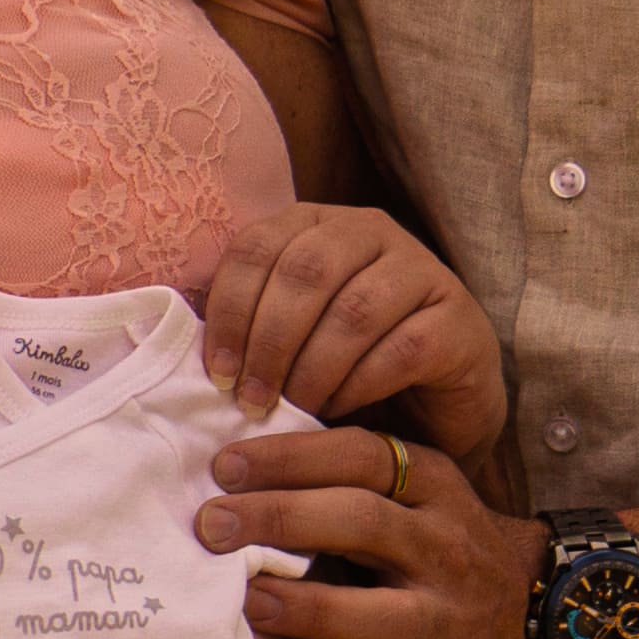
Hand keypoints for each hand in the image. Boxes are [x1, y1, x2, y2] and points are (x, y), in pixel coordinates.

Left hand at [194, 203, 509, 457]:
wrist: (436, 404)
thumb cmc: (347, 368)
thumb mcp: (288, 338)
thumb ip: (246, 325)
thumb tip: (181, 340)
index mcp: (316, 225)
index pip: (257, 246)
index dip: (230, 310)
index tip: (215, 374)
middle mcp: (370, 231)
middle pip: (303, 271)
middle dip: (268, 342)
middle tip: (250, 400)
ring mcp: (421, 269)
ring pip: (351, 310)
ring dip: (310, 369)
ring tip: (291, 411)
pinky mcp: (458, 317)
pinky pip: (399, 348)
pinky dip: (359, 385)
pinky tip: (339, 413)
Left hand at [201, 427, 547, 638]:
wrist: (541, 617)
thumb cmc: (441, 545)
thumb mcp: (420, 494)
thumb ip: (350, 478)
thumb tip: (239, 463)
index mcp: (435, 488)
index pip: (361, 457)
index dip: (290, 458)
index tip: (224, 466)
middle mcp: (444, 548)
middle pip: (362, 523)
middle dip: (280, 519)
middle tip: (210, 525)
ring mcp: (448, 618)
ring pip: (376, 612)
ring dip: (305, 605)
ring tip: (246, 599)